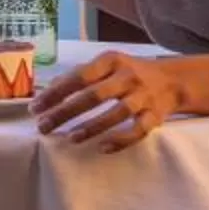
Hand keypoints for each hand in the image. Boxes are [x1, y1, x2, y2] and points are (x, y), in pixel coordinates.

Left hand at [33, 50, 186, 151]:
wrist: (173, 80)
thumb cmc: (128, 74)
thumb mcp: (106, 66)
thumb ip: (79, 76)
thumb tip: (46, 92)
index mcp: (111, 61)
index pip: (79, 76)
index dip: (56, 93)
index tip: (36, 108)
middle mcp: (128, 76)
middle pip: (94, 95)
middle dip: (66, 112)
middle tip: (44, 127)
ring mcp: (143, 96)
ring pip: (118, 112)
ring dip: (93, 126)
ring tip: (71, 138)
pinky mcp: (155, 115)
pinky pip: (139, 130)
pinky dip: (122, 140)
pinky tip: (103, 148)